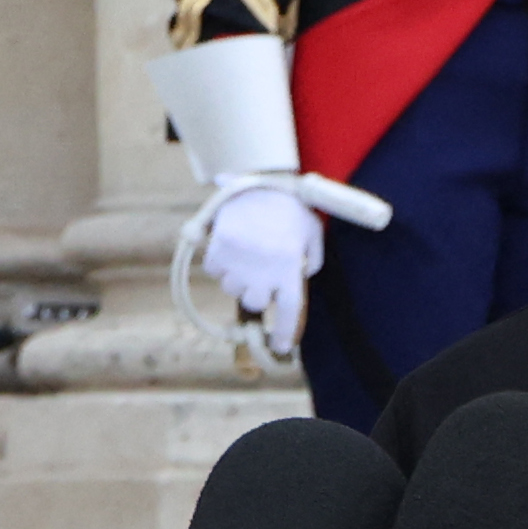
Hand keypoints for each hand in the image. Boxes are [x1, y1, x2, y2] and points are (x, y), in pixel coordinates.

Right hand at [199, 184, 324, 356]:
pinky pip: (214, 270)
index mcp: (290, 267)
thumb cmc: (290, 208)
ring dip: (238, 278)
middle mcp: (263, 270)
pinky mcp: (217, 250)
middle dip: (258, 293)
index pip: (290, 310)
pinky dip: (220, 264)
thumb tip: (301, 278)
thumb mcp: (313, 234)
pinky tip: (231, 247)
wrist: (259, 182)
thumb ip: (312, 260)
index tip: (282, 346)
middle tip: (262, 276)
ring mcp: (238, 262)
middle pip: (255, 302)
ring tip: (248, 255)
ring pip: (231, 288)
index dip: (287, 331)